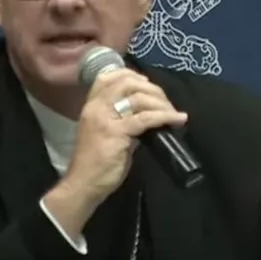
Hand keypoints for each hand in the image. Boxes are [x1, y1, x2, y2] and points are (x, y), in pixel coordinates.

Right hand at [62, 67, 187, 203]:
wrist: (83, 185)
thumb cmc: (94, 164)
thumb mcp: (105, 135)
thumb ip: (122, 123)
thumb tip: (146, 118)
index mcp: (91, 106)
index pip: (107, 78)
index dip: (130, 75)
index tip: (147, 83)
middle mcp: (96, 107)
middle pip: (126, 82)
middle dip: (151, 88)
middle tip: (165, 101)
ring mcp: (106, 119)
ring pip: (138, 98)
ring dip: (161, 102)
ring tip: (173, 113)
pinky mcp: (117, 133)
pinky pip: (145, 118)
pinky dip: (165, 116)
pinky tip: (177, 119)